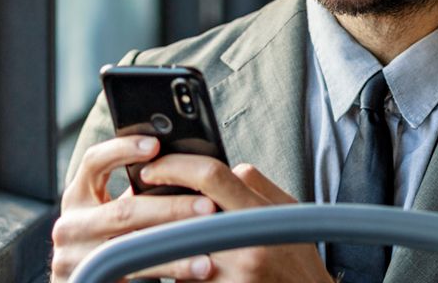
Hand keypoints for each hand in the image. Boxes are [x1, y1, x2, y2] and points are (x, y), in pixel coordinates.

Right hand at [51, 136, 220, 281]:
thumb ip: (134, 193)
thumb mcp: (110, 213)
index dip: (122, 150)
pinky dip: (172, 267)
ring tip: (209, 237)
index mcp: (78, 197)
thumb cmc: (107, 241)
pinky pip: (138, 271)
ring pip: (133, 245)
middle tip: (208, 205)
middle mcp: (72, 224)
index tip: (155, 144)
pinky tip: (198, 265)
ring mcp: (77, 256)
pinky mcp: (91, 279)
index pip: (93, 162)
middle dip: (170, 207)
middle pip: (123, 211)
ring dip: (176, 240)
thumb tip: (183, 167)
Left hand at [133, 155, 333, 282]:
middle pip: (182, 215)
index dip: (173, 166)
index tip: (150, 169)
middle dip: (156, 210)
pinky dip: (180, 273)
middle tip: (140, 206)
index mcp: (262, 216)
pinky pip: (183, 281)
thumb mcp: (286, 214)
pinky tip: (188, 271)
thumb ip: (254, 186)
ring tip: (169, 244)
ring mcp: (232, 276)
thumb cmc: (296, 259)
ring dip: (167, 245)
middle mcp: (246, 246)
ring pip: (177, 251)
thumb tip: (221, 167)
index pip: (211, 176)